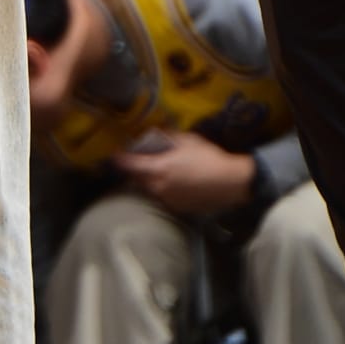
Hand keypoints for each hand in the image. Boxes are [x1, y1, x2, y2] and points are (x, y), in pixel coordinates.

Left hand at [113, 129, 255, 218]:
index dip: (120, 159)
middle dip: (133, 171)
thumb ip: (168, 138)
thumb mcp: (188, 140)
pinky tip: (170, 183)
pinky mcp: (177, 208)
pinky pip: (162, 197)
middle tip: (136, 162)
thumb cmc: (208, 158)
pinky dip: (160, 190)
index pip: (130, 165)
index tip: (114, 155)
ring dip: (147, 181)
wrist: (230, 183)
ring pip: (149, 189)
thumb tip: (156, 135)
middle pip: (136, 179)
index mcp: (158, 168)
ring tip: (154, 172)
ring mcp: (167, 199)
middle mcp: (158, 186)